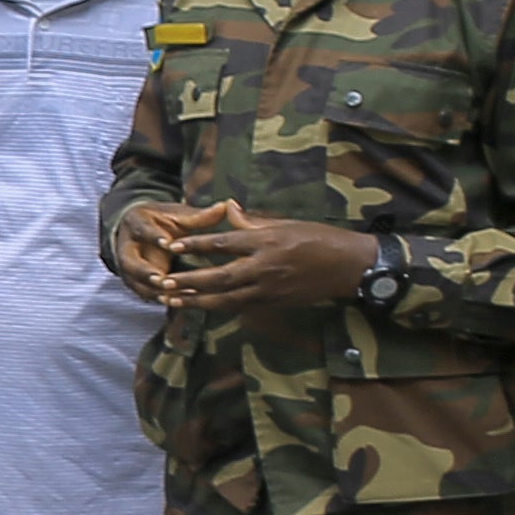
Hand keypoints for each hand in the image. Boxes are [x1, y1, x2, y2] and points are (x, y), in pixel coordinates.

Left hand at [139, 201, 382, 313]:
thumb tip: (227, 207)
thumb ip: (252, 221)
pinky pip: (241, 307)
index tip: (173, 246)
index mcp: (266, 241)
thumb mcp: (286, 224)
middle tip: (164, 283)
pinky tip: (201, 307)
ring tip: (173, 301)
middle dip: (190, 281)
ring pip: (227, 298)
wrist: (350, 266)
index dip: (196, 244)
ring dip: (198, 301)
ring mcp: (270, 288)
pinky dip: (219, 307)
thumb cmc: (320, 238)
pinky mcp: (275, 302)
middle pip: (220, 276)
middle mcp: (265, 266)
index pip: (224, 242)